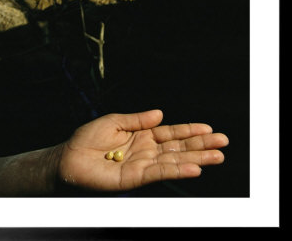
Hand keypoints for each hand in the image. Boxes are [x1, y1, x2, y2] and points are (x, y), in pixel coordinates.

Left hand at [57, 109, 228, 191]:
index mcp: (142, 136)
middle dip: (201, 145)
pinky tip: (193, 168)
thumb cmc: (88, 138)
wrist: (68, 157)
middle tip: (223, 143)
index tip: (209, 128)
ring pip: (174, 161)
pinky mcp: (134, 178)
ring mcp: (142, 165)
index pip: (171, 133)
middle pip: (178, 148)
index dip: (189, 130)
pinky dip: (177, 170)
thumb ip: (139, 119)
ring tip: (217, 157)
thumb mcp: (116, 121)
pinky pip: (159, 173)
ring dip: (196, 159)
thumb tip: (161, 113)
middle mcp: (146, 151)